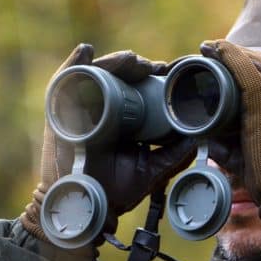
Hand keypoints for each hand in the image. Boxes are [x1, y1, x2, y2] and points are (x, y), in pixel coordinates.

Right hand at [21, 43, 195, 243]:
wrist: (86, 208)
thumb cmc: (113, 191)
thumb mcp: (151, 171)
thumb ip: (175, 156)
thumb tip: (200, 138)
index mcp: (121, 120)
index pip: (136, 90)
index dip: (152, 78)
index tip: (169, 72)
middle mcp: (100, 110)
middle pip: (118, 78)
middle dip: (136, 67)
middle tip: (154, 67)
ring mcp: (80, 110)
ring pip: (96, 75)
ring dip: (114, 63)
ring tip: (131, 60)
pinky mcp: (60, 113)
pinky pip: (64, 82)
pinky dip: (74, 63)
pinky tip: (87, 52)